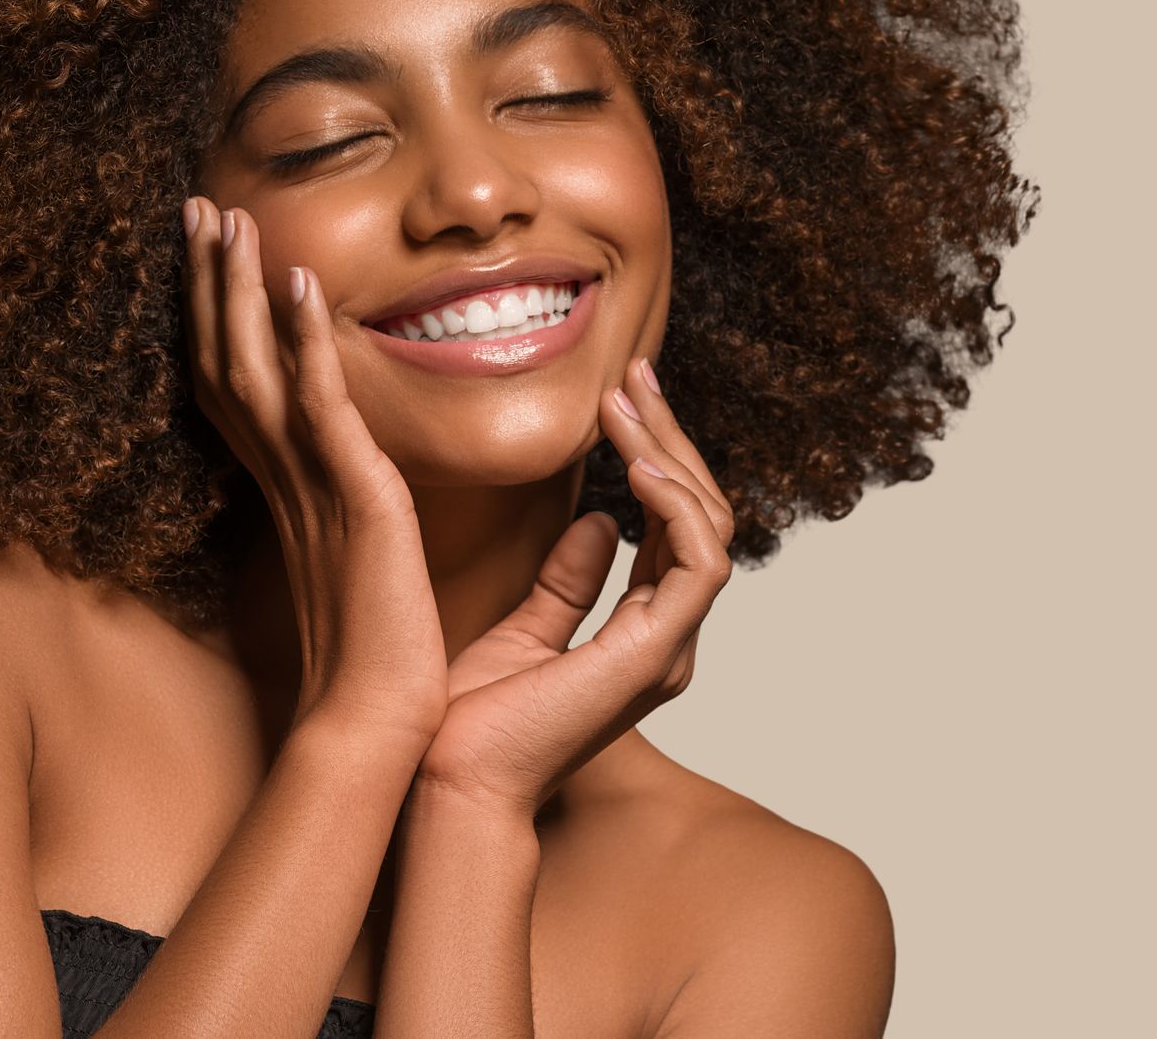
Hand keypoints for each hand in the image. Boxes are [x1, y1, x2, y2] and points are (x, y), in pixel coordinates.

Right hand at [181, 196, 447, 752]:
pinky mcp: (352, 496)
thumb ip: (360, 514)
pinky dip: (305, 341)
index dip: (218, 321)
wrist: (372, 727)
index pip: (238, 389)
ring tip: (227, 217)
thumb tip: (369, 489)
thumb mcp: (365, 566)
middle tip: (197, 208)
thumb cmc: (374, 664)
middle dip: (211, 283)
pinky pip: (319, 404)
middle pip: (227, 362)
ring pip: (255, 369)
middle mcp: (283, 482)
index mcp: (286, 494)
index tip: (212, 257)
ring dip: (239, 289)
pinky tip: (298, 284)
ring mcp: (310, 486)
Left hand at [412, 354, 734, 813]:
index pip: (673, 524)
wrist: (446, 781)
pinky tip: (637, 465)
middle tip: (633, 374)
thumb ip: (567, 579)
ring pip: (709, 529)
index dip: (656, 454)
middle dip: (670, 437)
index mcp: (642, 632)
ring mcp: (668, 649)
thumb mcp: (522, 626)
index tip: (618, 394)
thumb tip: (599, 520)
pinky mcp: (654, 655)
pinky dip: (677, 507)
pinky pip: (699, 564)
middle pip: (701, 516)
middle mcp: (667, 638)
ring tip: (624, 404)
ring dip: (670, 455)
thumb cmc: (471, 720)